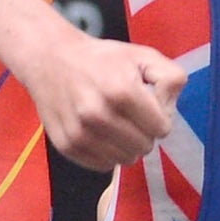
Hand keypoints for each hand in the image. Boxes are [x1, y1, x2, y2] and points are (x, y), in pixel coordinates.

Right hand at [29, 22, 183, 169]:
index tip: (147, 107)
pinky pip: (103, 165)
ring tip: (115, 124)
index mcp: (122, 92)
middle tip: (131, 116)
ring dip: (126, 145)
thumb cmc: (101, 59)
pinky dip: (107, 153)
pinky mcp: (67, 146)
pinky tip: (100, 133)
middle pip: (144, 147)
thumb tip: (169, 110)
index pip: (161, 129)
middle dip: (144, 133)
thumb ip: (170, 77)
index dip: (159, 118)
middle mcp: (99, 116)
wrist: (49, 58)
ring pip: (125, 159)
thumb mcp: (142, 55)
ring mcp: (80, 134)